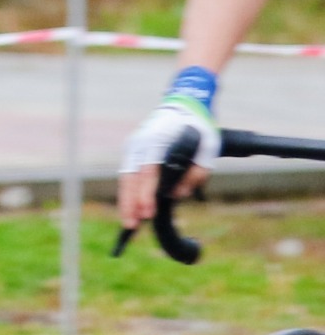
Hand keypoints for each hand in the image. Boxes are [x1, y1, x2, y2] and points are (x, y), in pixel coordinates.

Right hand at [117, 93, 219, 228]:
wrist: (183, 108)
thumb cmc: (198, 130)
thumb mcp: (207, 149)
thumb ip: (196, 174)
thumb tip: (178, 194)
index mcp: (158, 141)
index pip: (148, 172)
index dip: (146, 195)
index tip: (148, 213)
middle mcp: (140, 143)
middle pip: (130, 177)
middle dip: (130, 203)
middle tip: (131, 225)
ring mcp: (133, 146)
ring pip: (126, 178)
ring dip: (126, 201)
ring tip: (128, 223)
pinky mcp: (133, 151)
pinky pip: (128, 175)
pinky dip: (128, 192)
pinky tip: (130, 208)